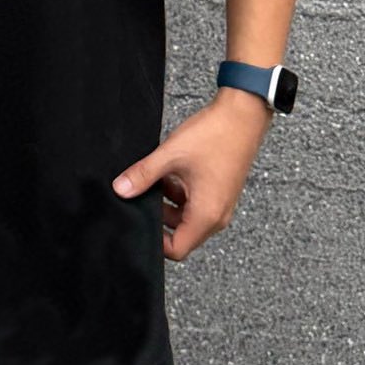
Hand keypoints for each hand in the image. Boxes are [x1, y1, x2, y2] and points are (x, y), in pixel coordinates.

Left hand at [111, 92, 272, 259]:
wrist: (243, 114)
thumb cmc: (215, 135)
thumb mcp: (170, 156)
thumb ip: (143, 175)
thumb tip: (121, 189)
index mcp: (207, 215)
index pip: (177, 250)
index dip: (155, 241)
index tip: (140, 220)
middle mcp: (218, 216)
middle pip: (182, 235)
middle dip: (160, 218)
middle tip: (144, 196)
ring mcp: (221, 204)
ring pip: (187, 218)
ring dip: (169, 204)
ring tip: (157, 180)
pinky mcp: (221, 192)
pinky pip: (196, 204)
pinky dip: (180, 194)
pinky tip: (170, 173)